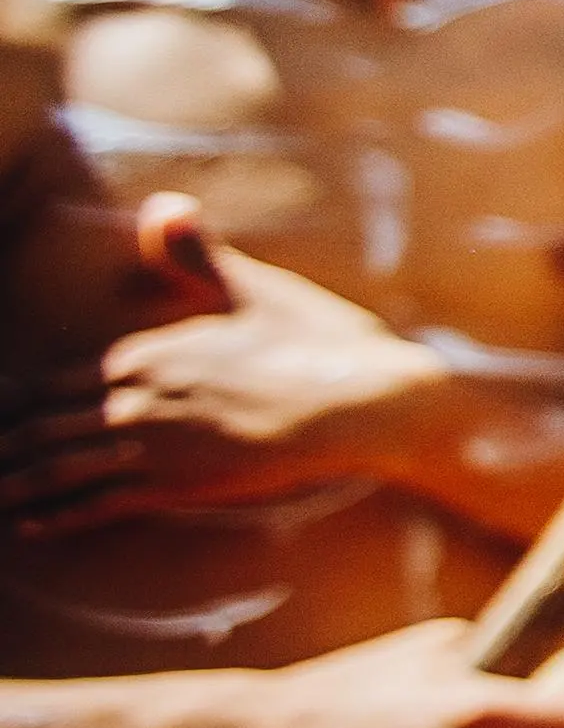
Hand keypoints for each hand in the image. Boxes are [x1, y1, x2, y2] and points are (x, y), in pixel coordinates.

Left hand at [0, 199, 453, 532]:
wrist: (364, 402)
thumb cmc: (318, 343)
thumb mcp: (256, 291)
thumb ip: (198, 256)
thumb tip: (162, 203)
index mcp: (147, 349)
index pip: (59, 379)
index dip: (20, 401)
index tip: (2, 412)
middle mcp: (137, 395)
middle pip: (44, 424)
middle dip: (7, 443)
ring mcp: (153, 442)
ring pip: (59, 466)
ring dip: (18, 482)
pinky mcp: (175, 483)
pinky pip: (97, 502)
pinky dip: (57, 514)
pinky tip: (32, 524)